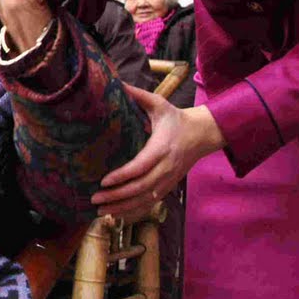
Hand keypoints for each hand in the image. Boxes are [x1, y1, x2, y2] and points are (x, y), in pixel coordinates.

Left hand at [92, 85, 224, 221]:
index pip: (141, 166)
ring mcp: (169, 179)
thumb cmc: (176, 118)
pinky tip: (117, 215)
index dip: (123, 176)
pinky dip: (134, 211)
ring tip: (101, 210)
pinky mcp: (169, 186)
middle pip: (141, 187)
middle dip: (117, 196)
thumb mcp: (159, 104)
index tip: (103, 180)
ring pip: (146, 199)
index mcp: (162, 147)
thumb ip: (138, 96)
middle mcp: (166, 167)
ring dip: (123, 207)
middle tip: (95, 198)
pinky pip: (151, 203)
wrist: (203, 134)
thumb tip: (116, 84)